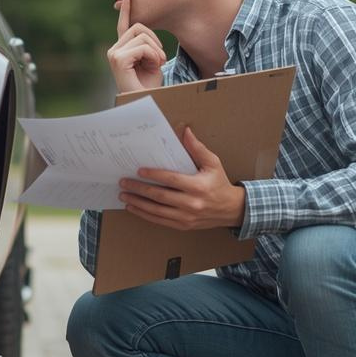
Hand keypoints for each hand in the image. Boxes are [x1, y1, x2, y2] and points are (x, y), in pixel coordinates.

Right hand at [106, 0, 164, 92]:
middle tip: (161, 59)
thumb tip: (147, 34)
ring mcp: (114, 54)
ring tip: (157, 64)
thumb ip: (148, 47)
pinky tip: (154, 66)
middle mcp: (114, 50)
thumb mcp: (152, 62)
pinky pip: (143, 46)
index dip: (126, 13)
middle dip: (155, 41)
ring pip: (142, 35)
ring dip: (156, 50)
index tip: (127, 0)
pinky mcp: (118, 59)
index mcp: (120, 50)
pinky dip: (153, 55)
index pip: (123, 27)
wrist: (146, 102)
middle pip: (138, 28)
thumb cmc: (150, 86)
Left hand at [118, 127, 245, 230]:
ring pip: (156, 211)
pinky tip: (133, 208)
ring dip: (138, 203)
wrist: (230, 209)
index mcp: (198, 187)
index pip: (172, 180)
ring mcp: (186, 217)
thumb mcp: (213, 163)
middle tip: (124, 182)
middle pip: (160, 196)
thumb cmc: (219, 183)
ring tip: (124, 196)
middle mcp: (192, 204)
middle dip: (139, 189)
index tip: (139, 171)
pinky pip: (159, 220)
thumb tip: (185, 131)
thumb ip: (197, 148)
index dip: (154, 175)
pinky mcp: (182, 225)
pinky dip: (144, 214)